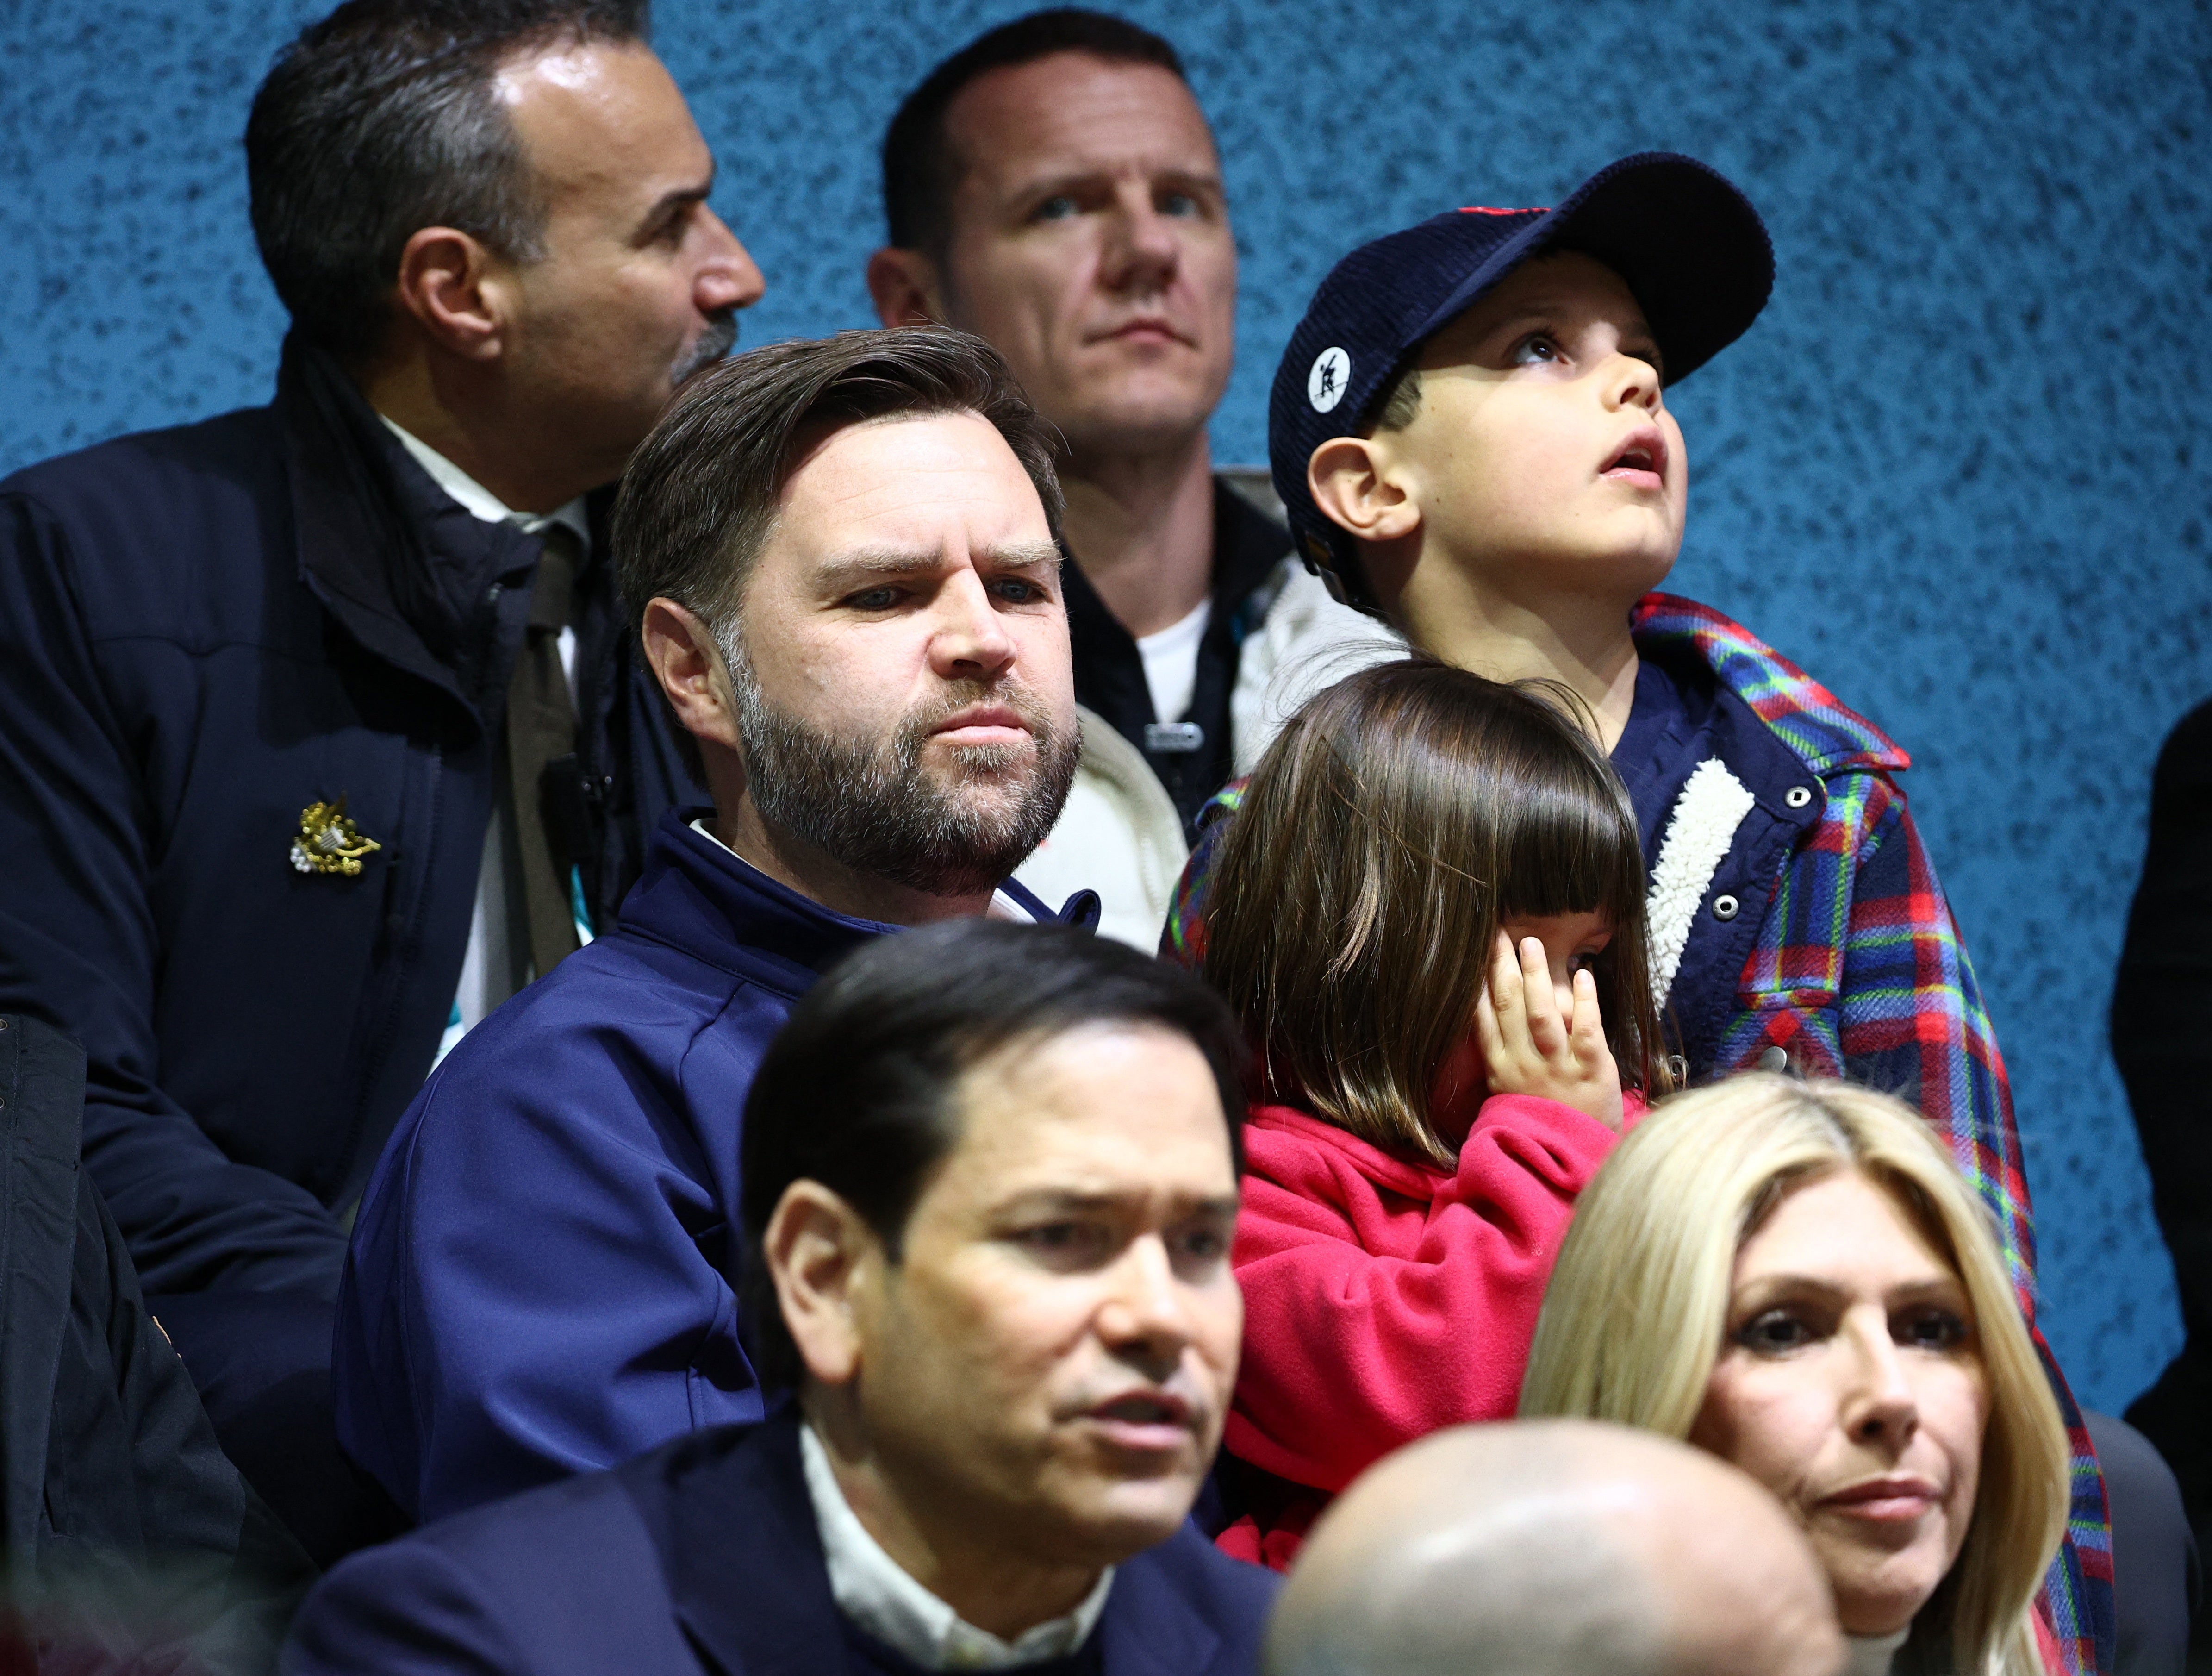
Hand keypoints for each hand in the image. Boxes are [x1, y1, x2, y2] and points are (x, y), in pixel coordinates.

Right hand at [1473, 932, 1623, 1129]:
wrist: (1567, 1160)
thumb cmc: (1538, 1119)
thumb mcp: (1507, 1090)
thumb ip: (1501, 1052)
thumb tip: (1487, 1012)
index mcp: (1500, 1067)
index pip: (1482, 1017)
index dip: (1477, 981)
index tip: (1475, 951)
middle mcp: (1523, 1064)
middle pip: (1508, 1007)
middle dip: (1503, 966)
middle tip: (1501, 934)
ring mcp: (1557, 1067)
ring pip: (1542, 1013)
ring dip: (1536, 976)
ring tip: (1532, 944)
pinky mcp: (1591, 1071)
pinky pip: (1586, 1030)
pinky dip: (1585, 1001)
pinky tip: (1583, 974)